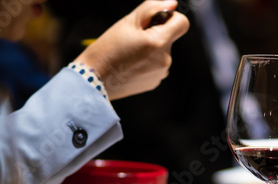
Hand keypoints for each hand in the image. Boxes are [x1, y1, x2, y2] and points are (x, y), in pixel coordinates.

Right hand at [75, 0, 189, 99]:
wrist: (95, 79)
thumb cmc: (107, 49)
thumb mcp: (127, 22)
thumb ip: (152, 9)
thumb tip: (172, 4)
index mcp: (158, 43)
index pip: (182, 23)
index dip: (171, 17)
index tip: (156, 20)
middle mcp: (164, 60)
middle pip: (169, 38)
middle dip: (155, 34)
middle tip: (133, 39)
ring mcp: (161, 73)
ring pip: (162, 52)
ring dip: (151, 49)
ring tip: (130, 53)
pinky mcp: (155, 82)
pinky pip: (157, 65)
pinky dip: (148, 62)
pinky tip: (131, 64)